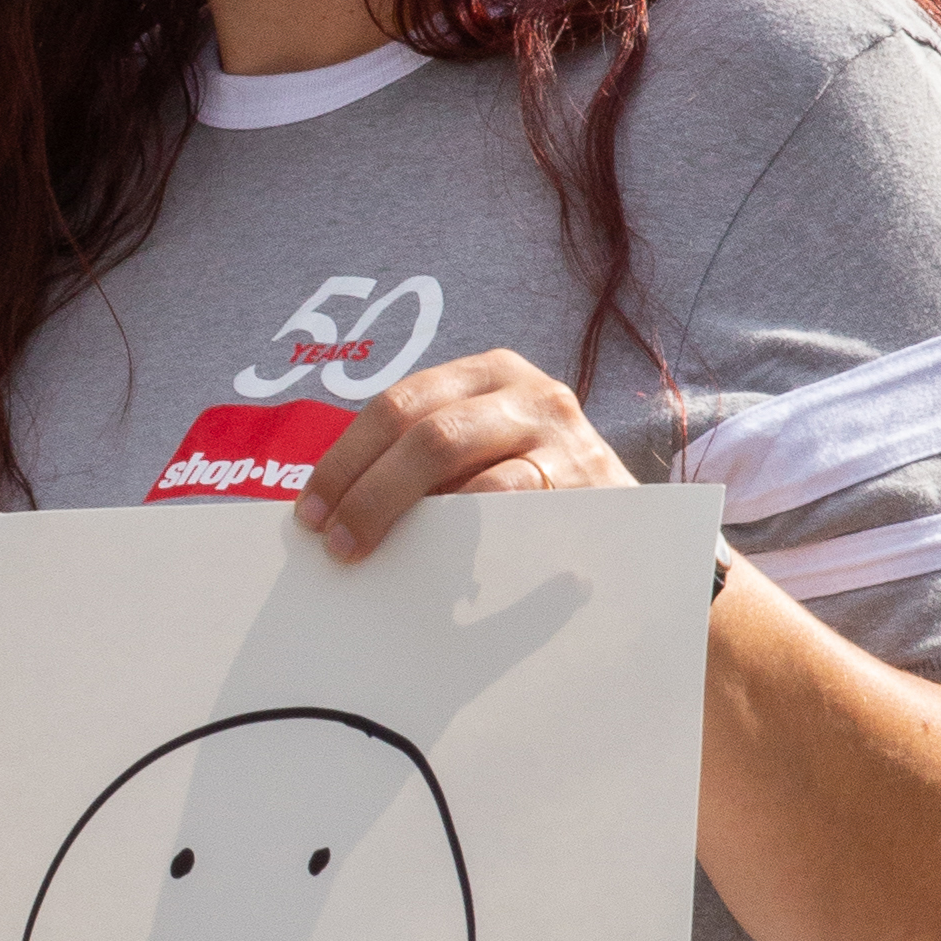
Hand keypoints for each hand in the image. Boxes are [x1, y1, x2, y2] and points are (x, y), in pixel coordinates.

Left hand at [295, 349, 636, 563]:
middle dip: (366, 490)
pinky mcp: (587, 482)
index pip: (396, 405)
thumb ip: (422, 463)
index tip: (310, 512)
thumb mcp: (482, 452)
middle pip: (424, 433)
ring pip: (461, 464)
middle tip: (333, 542)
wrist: (630, 524)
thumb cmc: (535, 488)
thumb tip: (330, 508)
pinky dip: (463, 537)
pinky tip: (433, 567)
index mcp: (486, 373)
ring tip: (367, 553)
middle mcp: (525, 392)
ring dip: (401, 513)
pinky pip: (509, 506)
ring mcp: (560, 435)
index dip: (345, 460)